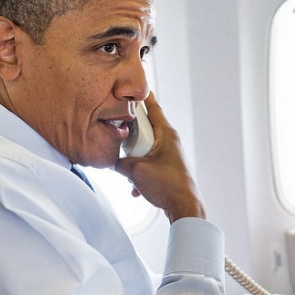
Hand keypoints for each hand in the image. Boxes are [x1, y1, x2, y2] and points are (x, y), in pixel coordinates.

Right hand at [114, 93, 205, 222]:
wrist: (183, 208)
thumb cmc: (167, 185)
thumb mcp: (135, 171)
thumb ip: (119, 163)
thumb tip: (110, 161)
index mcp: (166, 134)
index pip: (153, 108)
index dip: (143, 97)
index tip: (136, 86)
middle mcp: (169, 142)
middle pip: (145, 129)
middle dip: (130, 135)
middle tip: (118, 134)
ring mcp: (170, 156)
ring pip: (145, 149)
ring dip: (133, 159)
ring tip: (128, 169)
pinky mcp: (168, 169)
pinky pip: (149, 165)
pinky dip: (140, 174)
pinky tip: (135, 188)